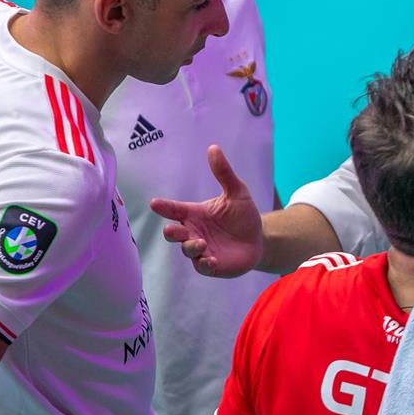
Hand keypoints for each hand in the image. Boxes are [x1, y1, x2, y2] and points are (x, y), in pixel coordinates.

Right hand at [149, 145, 263, 277]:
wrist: (258, 239)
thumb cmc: (243, 215)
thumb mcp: (237, 192)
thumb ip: (224, 173)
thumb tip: (213, 148)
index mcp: (195, 214)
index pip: (174, 210)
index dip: (164, 207)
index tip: (155, 203)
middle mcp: (194, 232)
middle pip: (174, 233)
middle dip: (172, 232)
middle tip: (176, 230)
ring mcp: (201, 250)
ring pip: (187, 250)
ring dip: (192, 247)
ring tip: (201, 244)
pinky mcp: (211, 265)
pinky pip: (203, 266)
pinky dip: (205, 264)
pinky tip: (211, 260)